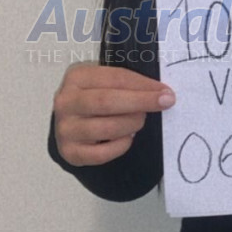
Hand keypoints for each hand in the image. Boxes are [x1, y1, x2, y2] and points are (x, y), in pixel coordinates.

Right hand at [52, 62, 175, 166]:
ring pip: (106, 128)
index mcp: (76, 77)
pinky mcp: (70, 151)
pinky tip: (127, 138)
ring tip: (140, 121)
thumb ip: (129, 84)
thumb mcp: (107, 83)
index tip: (166, 92)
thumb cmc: (95, 98)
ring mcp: (66, 128)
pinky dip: (121, 146)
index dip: (143, 86)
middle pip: (107, 101)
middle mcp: (66, 102)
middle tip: (164, 103)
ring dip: (131, 124)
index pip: (115, 78)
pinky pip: (101, 154)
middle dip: (141, 102)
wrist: (72, 123)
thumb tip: (162, 93)